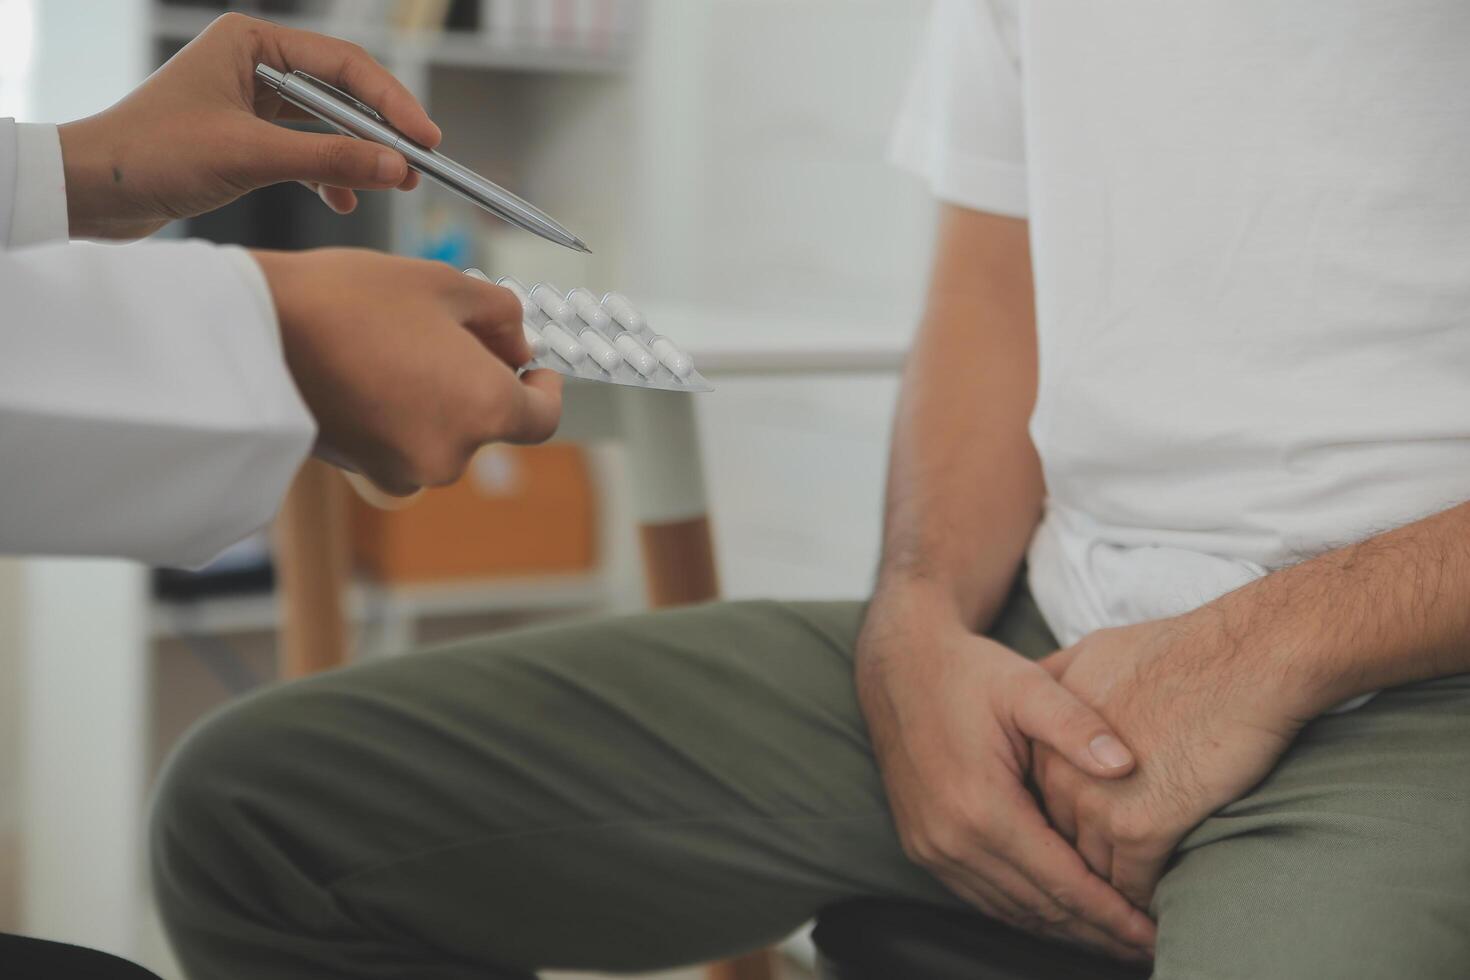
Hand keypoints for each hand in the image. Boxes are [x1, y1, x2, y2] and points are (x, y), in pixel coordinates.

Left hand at [58, 13, 438, 238]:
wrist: (91, 191)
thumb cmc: (150, 155)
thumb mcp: (249, 156)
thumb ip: (327, 160)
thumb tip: (393, 167)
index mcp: (250, 44)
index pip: (342, 66)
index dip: (391, 102)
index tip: (425, 139)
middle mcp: (253, 64)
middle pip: (342, 93)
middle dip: (381, 132)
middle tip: (420, 165)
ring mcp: (251, 102)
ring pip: (328, 125)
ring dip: (359, 156)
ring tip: (392, 184)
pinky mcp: (246, 138)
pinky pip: (306, 151)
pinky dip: (328, 176)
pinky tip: (342, 201)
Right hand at [253, 248, 561, 493]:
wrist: (254, 334)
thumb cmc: (350, 301)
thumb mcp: (445, 284)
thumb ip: (502, 317)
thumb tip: (518, 346)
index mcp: (486, 409)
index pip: (542, 417)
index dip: (544, 390)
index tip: (534, 369)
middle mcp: (452, 454)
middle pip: (487, 420)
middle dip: (480, 378)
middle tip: (449, 328)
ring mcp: (405, 471)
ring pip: (444, 432)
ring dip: (439, 396)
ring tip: (398, 342)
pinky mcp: (364, 472)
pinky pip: (403, 443)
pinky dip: (402, 413)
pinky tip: (371, 369)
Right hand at [856, 582, 1157, 961]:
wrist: (898, 667)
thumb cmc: (968, 672)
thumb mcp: (1027, 685)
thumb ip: (1077, 725)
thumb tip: (1127, 765)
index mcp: (982, 806)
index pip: (1062, 883)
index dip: (1112, 914)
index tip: (1154, 932)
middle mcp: (951, 839)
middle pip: (1039, 910)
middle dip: (1096, 933)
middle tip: (1147, 945)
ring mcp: (931, 848)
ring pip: (1010, 912)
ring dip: (1063, 930)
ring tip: (1113, 937)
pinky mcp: (922, 846)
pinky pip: (982, 897)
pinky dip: (1025, 912)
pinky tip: (1060, 913)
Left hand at [1033, 614, 1303, 910]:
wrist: (1245, 660)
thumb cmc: (1184, 653)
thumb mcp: (1095, 650)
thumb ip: (1059, 681)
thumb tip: (1046, 690)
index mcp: (1043, 731)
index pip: (1042, 795)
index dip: (1068, 817)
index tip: (1090, 833)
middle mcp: (1057, 767)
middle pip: (1062, 833)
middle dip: (1084, 857)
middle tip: (1106, 881)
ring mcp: (1094, 798)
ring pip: (1092, 865)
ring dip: (1111, 888)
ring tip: (1128, 907)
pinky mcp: (1139, 826)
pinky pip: (1131, 883)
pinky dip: (1144, 900)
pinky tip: (1157, 908)